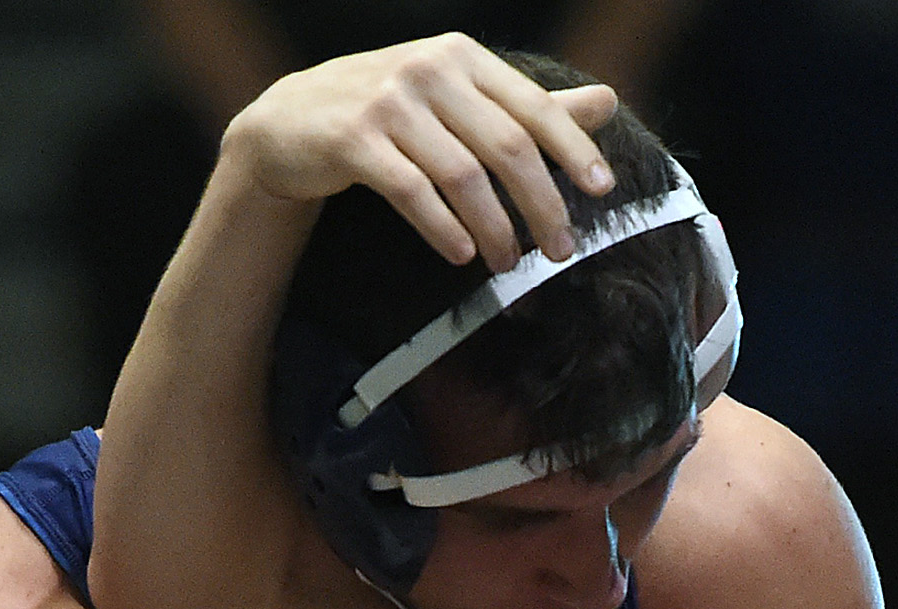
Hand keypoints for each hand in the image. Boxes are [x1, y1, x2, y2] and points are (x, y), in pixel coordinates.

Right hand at [222, 33, 618, 271]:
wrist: (290, 122)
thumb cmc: (387, 113)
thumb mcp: (457, 98)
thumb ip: (527, 106)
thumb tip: (607, 101)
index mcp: (462, 56)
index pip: (533, 106)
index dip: (573, 149)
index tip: (602, 191)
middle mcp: (429, 69)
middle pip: (506, 145)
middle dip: (541, 204)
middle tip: (560, 250)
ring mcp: (388, 101)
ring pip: (462, 174)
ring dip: (495, 227)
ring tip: (509, 263)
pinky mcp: (353, 139)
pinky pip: (413, 192)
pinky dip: (444, 228)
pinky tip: (463, 254)